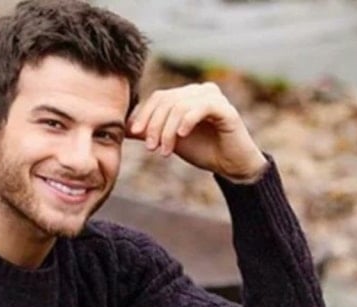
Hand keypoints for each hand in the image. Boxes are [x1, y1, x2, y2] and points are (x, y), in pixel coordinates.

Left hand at [127, 82, 267, 182]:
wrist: (232, 166)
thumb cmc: (203, 151)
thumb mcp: (170, 140)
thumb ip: (150, 131)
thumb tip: (124, 128)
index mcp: (186, 95)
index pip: (159, 97)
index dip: (144, 114)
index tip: (135, 135)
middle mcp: (200, 91)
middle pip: (167, 100)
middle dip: (154, 125)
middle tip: (150, 147)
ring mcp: (214, 97)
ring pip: (180, 105)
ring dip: (168, 130)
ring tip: (165, 151)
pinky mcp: (226, 109)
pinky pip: (201, 107)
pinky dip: (187, 121)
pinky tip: (181, 136)